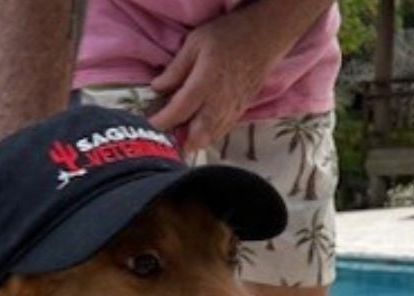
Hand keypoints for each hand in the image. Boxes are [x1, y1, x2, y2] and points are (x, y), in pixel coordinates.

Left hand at [149, 6, 290, 150]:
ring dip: (192, 141)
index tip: (148, 124)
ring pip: (208, 139)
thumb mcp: (195, 43)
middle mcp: (218, 104)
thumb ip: (176, 69)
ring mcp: (231, 111)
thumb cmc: (229, 36)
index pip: (178, 112)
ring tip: (179, 134)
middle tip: (165, 135)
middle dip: (178, 141)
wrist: (265, 38)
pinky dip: (206, 136)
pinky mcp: (238, 113)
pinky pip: (219, 133)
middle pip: (195, 137)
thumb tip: (157, 88)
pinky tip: (197, 128)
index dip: (161, 122)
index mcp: (204, 84)